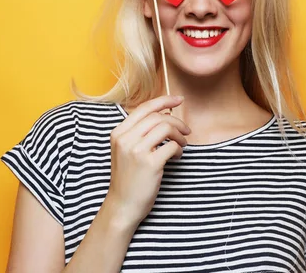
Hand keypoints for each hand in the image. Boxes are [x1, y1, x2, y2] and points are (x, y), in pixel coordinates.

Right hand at [104, 95, 189, 227]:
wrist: (122, 206)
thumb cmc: (128, 178)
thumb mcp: (125, 150)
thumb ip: (138, 132)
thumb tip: (165, 115)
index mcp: (118, 133)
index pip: (144, 108)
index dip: (164, 101)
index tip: (179, 100)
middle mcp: (125, 139)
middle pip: (158, 117)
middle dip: (176, 121)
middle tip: (186, 130)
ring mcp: (136, 151)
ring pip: (166, 128)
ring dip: (179, 135)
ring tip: (182, 144)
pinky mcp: (150, 164)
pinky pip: (172, 146)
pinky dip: (179, 149)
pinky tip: (177, 157)